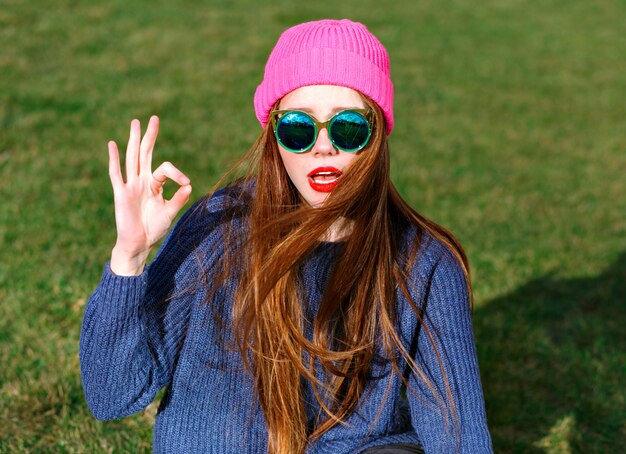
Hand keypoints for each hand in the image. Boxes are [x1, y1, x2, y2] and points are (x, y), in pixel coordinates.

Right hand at [108, 116, 191, 274]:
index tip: (186, 182)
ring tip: (135, 122)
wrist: (138, 243)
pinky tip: (113, 144)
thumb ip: (178, 199)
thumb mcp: (169, 212)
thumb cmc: (153, 228)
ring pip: (132, 158)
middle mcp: (141, 181)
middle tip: (154, 118)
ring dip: (134, 140)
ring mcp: (130, 186)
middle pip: (145, 154)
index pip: (165, 169)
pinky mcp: (120, 193)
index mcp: (154, 185)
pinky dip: (114, 159)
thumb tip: (189, 185)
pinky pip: (116, 174)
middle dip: (150, 136)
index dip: (176, 172)